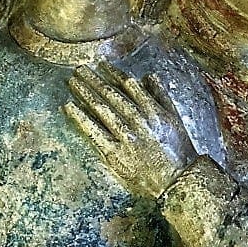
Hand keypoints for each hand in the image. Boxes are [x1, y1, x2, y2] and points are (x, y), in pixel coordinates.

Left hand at [64, 63, 197, 200]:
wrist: (178, 182)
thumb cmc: (178, 152)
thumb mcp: (174, 119)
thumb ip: (161, 96)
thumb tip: (148, 76)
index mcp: (153, 110)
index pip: (129, 86)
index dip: (113, 73)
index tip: (102, 64)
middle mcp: (138, 121)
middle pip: (111, 94)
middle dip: (94, 80)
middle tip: (79, 69)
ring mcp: (126, 137)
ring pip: (101, 108)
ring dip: (85, 92)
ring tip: (72, 82)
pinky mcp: (115, 153)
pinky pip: (94, 131)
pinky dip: (80, 117)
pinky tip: (69, 106)